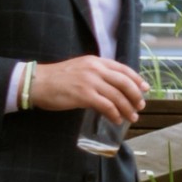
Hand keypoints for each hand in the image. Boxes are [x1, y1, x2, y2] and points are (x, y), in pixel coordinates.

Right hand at [25, 55, 147, 121]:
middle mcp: (96, 69)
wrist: (36, 82)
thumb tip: (112, 87)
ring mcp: (90, 81)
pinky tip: (116, 120)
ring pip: (117, 96)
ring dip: (127, 108)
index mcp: (96, 61)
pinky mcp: (84, 95)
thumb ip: (96, 74)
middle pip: (124, 82)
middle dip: (136, 95)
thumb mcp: (80, 68)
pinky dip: (114, 114)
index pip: (123, 69)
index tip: (144, 88)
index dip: (136, 79)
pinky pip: (106, 105)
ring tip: (132, 117)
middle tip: (140, 105)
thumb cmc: (57, 78)